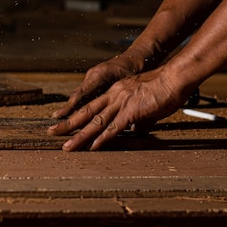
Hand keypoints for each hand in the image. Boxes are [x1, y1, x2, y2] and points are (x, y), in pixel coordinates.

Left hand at [47, 66, 190, 150]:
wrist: (175, 79)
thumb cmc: (165, 91)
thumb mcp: (146, 105)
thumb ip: (138, 119)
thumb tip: (136, 131)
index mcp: (115, 92)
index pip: (91, 106)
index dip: (76, 115)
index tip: (64, 123)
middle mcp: (114, 96)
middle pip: (85, 112)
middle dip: (67, 124)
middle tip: (51, 133)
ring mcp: (121, 103)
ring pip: (95, 122)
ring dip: (80, 137)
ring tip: (67, 147)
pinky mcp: (131, 111)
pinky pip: (113, 128)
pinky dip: (102, 139)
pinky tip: (92, 148)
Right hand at [51, 53, 145, 119]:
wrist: (137, 56)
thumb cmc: (138, 69)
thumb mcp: (134, 82)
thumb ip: (127, 97)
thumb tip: (129, 120)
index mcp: (101, 74)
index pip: (83, 92)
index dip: (72, 105)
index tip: (61, 115)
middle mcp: (93, 75)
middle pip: (78, 95)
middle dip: (67, 108)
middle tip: (54, 119)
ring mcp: (92, 77)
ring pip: (80, 95)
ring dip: (71, 108)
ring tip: (59, 119)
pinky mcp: (94, 80)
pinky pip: (85, 94)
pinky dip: (80, 104)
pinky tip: (74, 115)